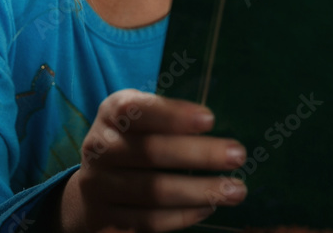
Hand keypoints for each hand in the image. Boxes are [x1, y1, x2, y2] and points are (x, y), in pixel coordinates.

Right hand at [59, 89, 247, 231]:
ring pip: (152, 192)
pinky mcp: (104, 220)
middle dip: (199, 154)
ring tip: (236, 190)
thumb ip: (171, 118)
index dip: (173, 115)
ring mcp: (98, 186)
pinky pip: (148, 221)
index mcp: (112, 112)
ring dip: (200, 191)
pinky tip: (209, 207)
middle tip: (239, 155)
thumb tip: (219, 125)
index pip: (139, 110)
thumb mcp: (143, 118)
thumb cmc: (134, 139)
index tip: (210, 119)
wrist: (94, 183)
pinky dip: (182, 216)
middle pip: (150, 152)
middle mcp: (100, 147)